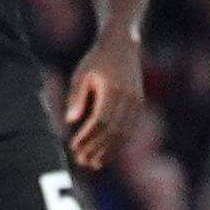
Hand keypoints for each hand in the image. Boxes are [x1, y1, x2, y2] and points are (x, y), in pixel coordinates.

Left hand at [63, 33, 145, 169]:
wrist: (123, 46)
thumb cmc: (96, 61)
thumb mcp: (81, 74)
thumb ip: (76, 97)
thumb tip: (70, 121)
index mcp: (113, 90)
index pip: (100, 121)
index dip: (88, 137)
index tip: (74, 147)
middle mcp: (129, 98)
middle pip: (113, 131)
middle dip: (97, 148)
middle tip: (81, 161)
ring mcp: (137, 102)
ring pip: (124, 133)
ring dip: (108, 150)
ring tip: (93, 163)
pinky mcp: (139, 105)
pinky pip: (130, 129)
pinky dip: (119, 143)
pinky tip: (107, 153)